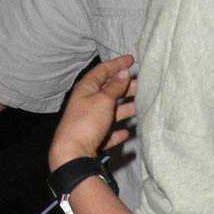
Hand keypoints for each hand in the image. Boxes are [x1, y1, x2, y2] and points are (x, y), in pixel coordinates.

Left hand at [49, 54, 135, 169]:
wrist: (73, 154)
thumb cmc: (86, 122)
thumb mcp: (103, 99)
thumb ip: (115, 86)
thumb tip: (123, 73)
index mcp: (86, 88)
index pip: (103, 70)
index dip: (117, 64)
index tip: (131, 59)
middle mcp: (86, 102)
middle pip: (108, 91)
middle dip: (124, 87)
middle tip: (141, 85)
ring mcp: (89, 121)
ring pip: (110, 111)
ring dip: (125, 108)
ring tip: (140, 107)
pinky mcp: (92, 138)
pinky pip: (107, 132)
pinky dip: (117, 131)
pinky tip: (126, 132)